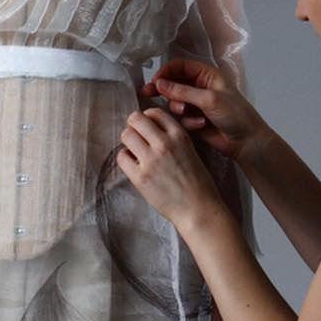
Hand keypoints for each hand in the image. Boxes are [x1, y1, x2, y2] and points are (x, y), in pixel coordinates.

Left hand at [117, 106, 224, 232]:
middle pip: (135, 119)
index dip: (147, 118)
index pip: (154, 112)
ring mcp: (151, 160)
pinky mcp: (140, 177)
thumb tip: (152, 129)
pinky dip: (125, 159)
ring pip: (126, 135)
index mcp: (179, 135)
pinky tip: (134, 165)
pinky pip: (122, 157)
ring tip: (135, 151)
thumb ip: (173, 137)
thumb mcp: (191, 150)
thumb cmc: (197, 182)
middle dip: (133, 126)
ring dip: (128, 141)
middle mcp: (164, 143)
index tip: (147, 127)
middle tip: (136, 137)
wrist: (198, 208)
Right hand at [140, 58, 267, 162]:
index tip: (155, 81)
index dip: (166, 72)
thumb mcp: (208, 99)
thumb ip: (182, 91)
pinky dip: (188, 122)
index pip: (180, 66)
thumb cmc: (234, 115)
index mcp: (207, 74)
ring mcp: (196, 104)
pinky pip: (180, 118)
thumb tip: (159, 83)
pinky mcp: (193, 119)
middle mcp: (200, 86)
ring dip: (179, 108)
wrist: (245, 141)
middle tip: (147, 93)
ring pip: (175, 102)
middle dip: (164, 90)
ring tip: (189, 114)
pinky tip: (202, 126)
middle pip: (173, 83)